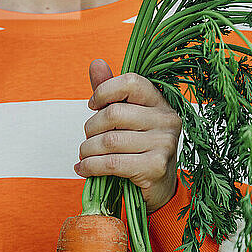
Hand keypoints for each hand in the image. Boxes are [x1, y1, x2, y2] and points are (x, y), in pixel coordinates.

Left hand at [74, 59, 181, 213]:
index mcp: (161, 103)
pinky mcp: (156, 167)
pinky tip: (84, 169)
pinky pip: (112, 163)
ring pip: (110, 141)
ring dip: (88, 151)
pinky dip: (91, 167)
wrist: (159, 189)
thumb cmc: (139, 151)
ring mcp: (164, 144)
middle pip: (114, 114)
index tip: (92, 106)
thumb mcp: (126, 121)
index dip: (104, 91)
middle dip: (91, 129)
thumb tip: (96, 63)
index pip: (131, 82)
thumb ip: (112, 94)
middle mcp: (167, 120)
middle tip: (87, 141)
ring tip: (84, 157)